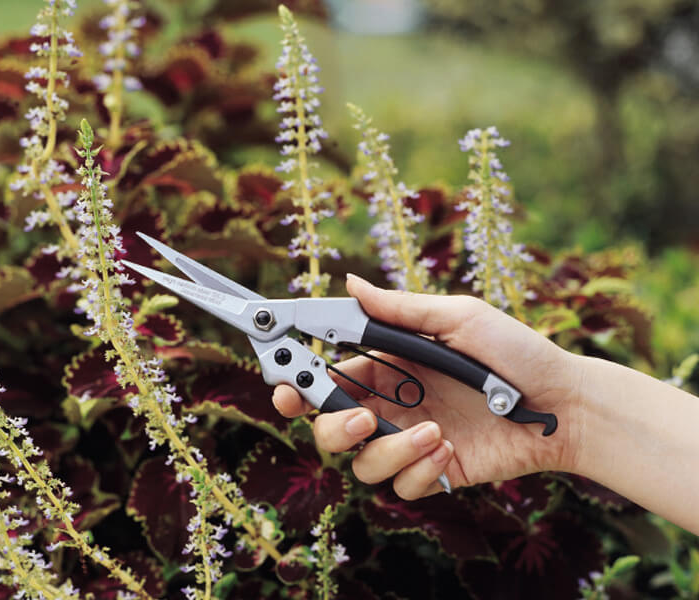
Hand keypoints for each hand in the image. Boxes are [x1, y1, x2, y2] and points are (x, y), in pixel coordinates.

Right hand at [273, 275, 582, 499]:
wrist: (564, 404)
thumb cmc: (516, 352)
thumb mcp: (457, 317)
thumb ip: (399, 309)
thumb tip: (350, 283)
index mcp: (387, 365)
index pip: (324, 377)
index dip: (295, 384)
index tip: (283, 383)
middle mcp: (390, 404)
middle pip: (327, 425)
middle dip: (328, 424)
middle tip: (359, 416)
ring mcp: (408, 440)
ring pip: (358, 461)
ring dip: (386, 449)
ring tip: (432, 431)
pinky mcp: (432, 472)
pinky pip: (399, 484)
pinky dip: (417, 468)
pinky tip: (450, 447)